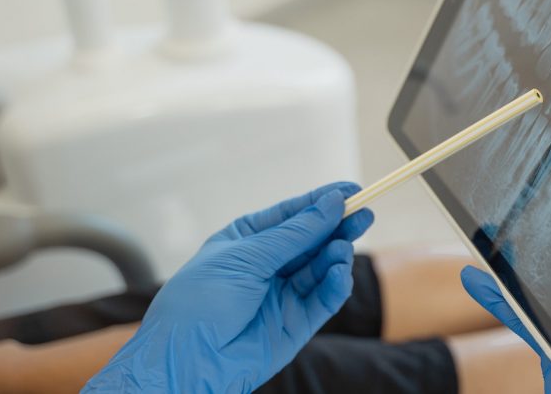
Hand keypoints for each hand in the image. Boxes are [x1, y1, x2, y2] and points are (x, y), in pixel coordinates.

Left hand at [83, 182, 373, 392]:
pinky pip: (324, 299)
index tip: (352, 190)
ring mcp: (283, 295)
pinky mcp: (297, 323)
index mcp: (247, 241)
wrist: (186, 360)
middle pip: (312, 240)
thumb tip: (332, 204)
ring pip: (321, 268)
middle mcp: (267, 266)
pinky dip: (336, 285)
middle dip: (338, 227)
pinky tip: (339, 273)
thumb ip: (294, 234)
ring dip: (336, 255)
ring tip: (341, 249)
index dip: (321, 202)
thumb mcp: (246, 257)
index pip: (291, 215)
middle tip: (364, 214)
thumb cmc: (200, 302)